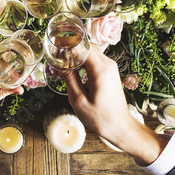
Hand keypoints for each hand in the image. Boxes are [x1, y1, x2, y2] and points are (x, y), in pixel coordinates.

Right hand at [63, 48, 167, 165]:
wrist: (120, 127)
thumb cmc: (101, 118)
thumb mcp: (79, 100)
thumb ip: (69, 79)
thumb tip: (59, 64)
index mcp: (100, 70)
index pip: (82, 47)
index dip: (67, 47)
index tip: (54, 51)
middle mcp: (108, 65)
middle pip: (86, 47)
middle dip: (70, 52)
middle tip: (56, 62)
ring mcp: (111, 68)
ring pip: (90, 53)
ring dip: (76, 58)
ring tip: (62, 69)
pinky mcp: (110, 72)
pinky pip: (95, 61)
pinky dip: (83, 63)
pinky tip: (74, 73)